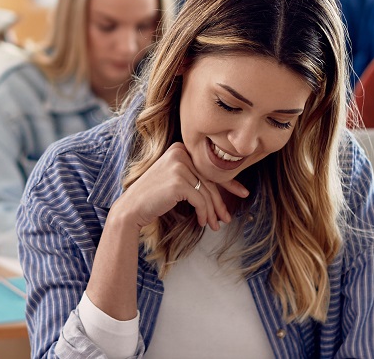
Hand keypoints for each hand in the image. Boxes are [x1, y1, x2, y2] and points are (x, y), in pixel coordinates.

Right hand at [110, 142, 249, 231]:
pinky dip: (204, 214)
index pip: (209, 168)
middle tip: (228, 218)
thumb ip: (195, 178)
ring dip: (212, 212)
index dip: (228, 183)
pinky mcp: (178, 181)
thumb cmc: (153, 197)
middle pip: (209, 180)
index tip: (242, 193)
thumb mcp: (176, 181)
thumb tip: (222, 190)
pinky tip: (202, 223)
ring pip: (206, 193)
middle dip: (220, 202)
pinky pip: (200, 200)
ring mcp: (178, 166)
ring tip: (215, 225)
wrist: (131, 208)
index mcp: (180, 148)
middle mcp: (180, 153)